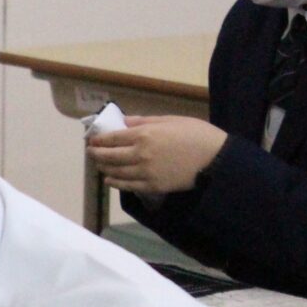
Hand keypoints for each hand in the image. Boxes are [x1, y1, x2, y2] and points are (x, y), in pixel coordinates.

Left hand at [86, 116, 228, 195]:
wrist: (215, 159)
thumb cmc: (195, 134)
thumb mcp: (170, 120)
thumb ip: (144, 122)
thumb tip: (124, 122)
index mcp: (144, 135)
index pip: (112, 138)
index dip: (99, 140)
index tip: (92, 140)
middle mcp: (139, 154)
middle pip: (109, 156)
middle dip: (96, 154)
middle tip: (91, 152)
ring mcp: (144, 172)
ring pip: (115, 172)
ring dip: (103, 168)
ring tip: (99, 165)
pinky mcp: (152, 186)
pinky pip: (127, 185)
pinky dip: (115, 182)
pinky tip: (109, 180)